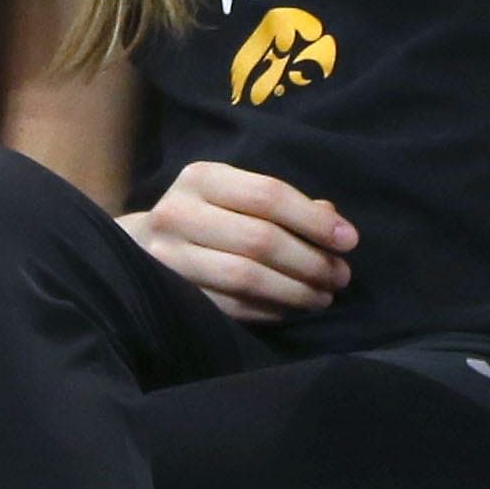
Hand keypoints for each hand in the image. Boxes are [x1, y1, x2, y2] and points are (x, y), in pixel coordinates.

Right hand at [121, 161, 354, 323]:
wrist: (140, 248)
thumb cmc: (205, 216)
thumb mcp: (235, 195)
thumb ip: (281, 204)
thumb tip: (333, 220)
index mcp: (200, 178)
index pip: (267, 195)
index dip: (313, 220)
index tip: (349, 240)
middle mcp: (179, 213)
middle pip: (260, 239)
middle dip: (311, 261)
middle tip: (341, 275)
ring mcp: (171, 257)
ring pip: (248, 277)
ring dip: (297, 291)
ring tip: (324, 295)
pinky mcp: (174, 294)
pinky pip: (234, 307)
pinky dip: (273, 310)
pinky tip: (293, 309)